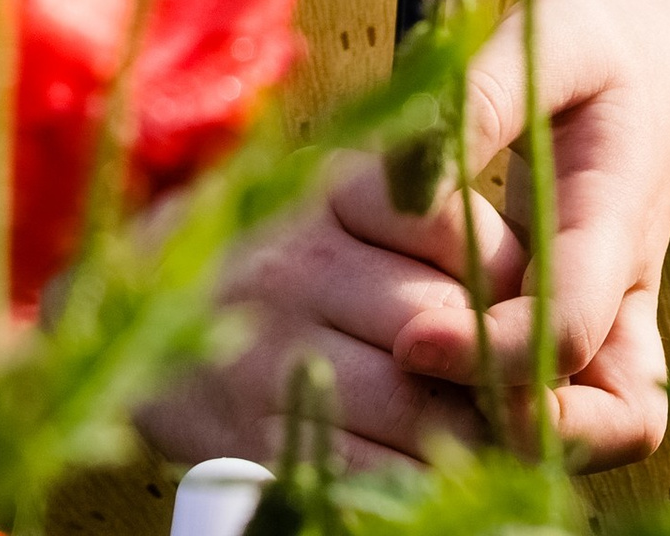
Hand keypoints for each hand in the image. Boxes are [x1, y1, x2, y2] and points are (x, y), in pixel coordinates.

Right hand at [136, 152, 524, 473]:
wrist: (135, 303)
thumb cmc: (276, 243)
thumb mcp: (342, 198)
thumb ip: (427, 221)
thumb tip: (526, 284)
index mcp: (334, 189)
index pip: (458, 230)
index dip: (512, 281)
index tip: (532, 307)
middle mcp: (299, 264)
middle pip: (441, 327)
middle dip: (502, 372)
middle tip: (535, 392)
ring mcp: (269, 352)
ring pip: (408, 404)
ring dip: (469, 434)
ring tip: (495, 437)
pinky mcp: (250, 434)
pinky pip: (357, 467)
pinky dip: (411, 479)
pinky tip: (434, 470)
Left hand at [394, 0, 669, 469]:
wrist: (668, 67)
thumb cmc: (602, 52)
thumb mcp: (549, 41)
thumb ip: (483, 100)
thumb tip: (406, 178)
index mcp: (616, 226)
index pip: (570, 325)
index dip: (495, 351)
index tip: (412, 341)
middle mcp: (623, 300)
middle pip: (600, 423)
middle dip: (505, 422)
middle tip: (408, 381)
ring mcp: (613, 330)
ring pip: (587, 439)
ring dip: (501, 431)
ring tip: (410, 381)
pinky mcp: (587, 341)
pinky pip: (558, 416)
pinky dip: (495, 411)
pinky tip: (426, 365)